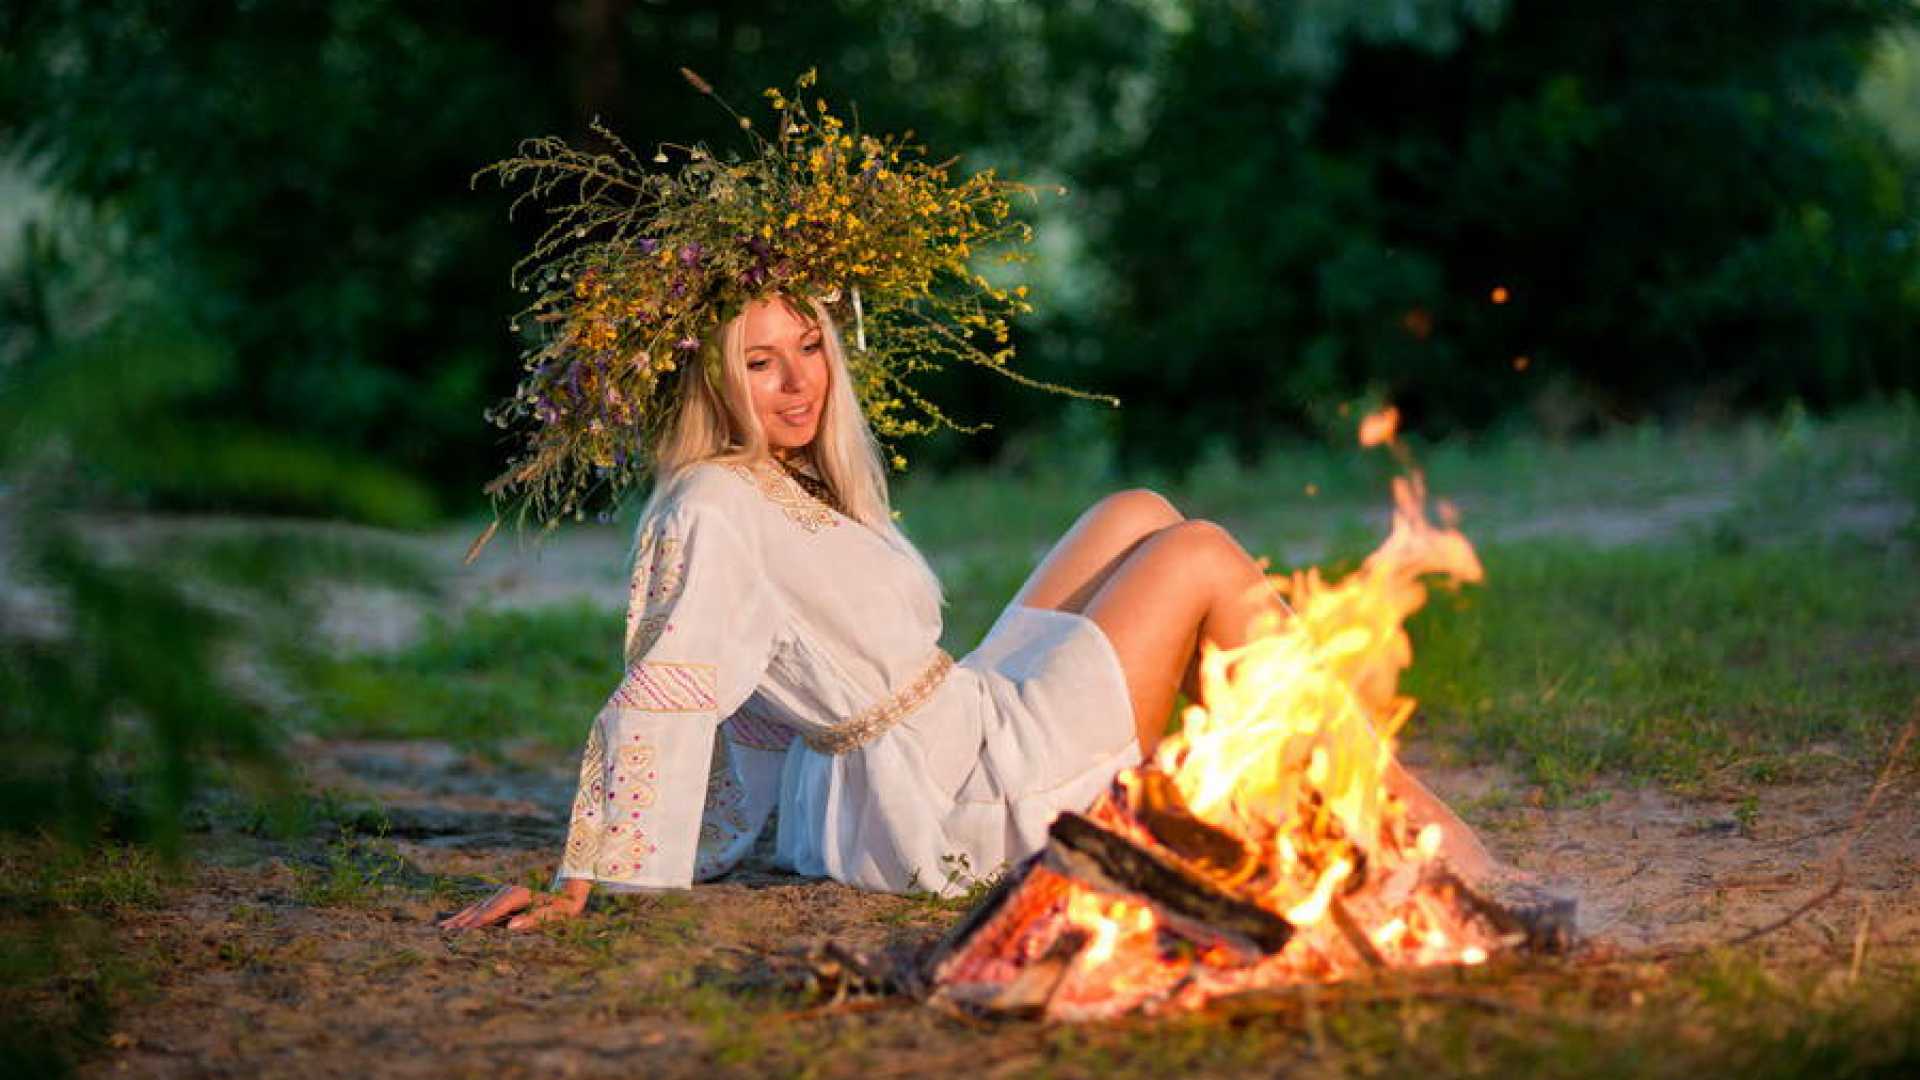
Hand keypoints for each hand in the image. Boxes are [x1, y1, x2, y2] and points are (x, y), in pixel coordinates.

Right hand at [438, 880, 588, 931]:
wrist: (568, 891)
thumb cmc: (561, 906)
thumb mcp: (552, 914)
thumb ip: (532, 920)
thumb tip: (512, 927)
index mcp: (516, 896)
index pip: (491, 912)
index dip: (476, 923)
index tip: (461, 933)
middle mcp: (506, 893)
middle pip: (479, 909)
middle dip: (462, 921)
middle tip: (443, 932)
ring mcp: (503, 894)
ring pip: (477, 907)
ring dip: (461, 917)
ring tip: (443, 927)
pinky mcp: (504, 898)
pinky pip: (482, 907)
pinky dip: (468, 914)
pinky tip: (458, 920)